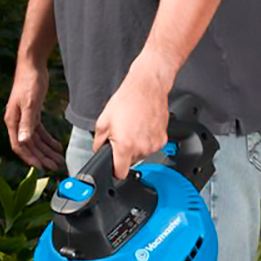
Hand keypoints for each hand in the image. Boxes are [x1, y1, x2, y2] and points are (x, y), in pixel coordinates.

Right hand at [4, 61, 62, 170]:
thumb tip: (23, 142)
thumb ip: (27, 123)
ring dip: (47, 151)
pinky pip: (39, 132)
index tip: (41, 168)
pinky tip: (57, 146)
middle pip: (29, 146)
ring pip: (35, 141)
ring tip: (58, 160)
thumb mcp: (30, 103)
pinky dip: (48, 140)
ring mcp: (24, 119)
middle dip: (42, 157)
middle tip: (55, 166)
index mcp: (13, 122)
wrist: (31, 64)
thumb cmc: (29, 81)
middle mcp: (16, 123)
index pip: (20, 146)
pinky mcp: (32, 114)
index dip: (30, 158)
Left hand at [92, 54, 176, 179]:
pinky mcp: (163, 139)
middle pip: (130, 162)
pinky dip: (146, 140)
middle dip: (124, 152)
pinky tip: (142, 127)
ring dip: (136, 146)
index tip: (113, 166)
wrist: (147, 86)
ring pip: (141, 155)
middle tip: (122, 135)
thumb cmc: (127, 100)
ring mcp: (154, 144)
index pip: (120, 173)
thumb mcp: (103, 121)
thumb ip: (98, 142)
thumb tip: (98, 150)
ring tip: (133, 128)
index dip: (114, 170)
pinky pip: (151, 147)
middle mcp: (141, 148)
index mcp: (125, 146)